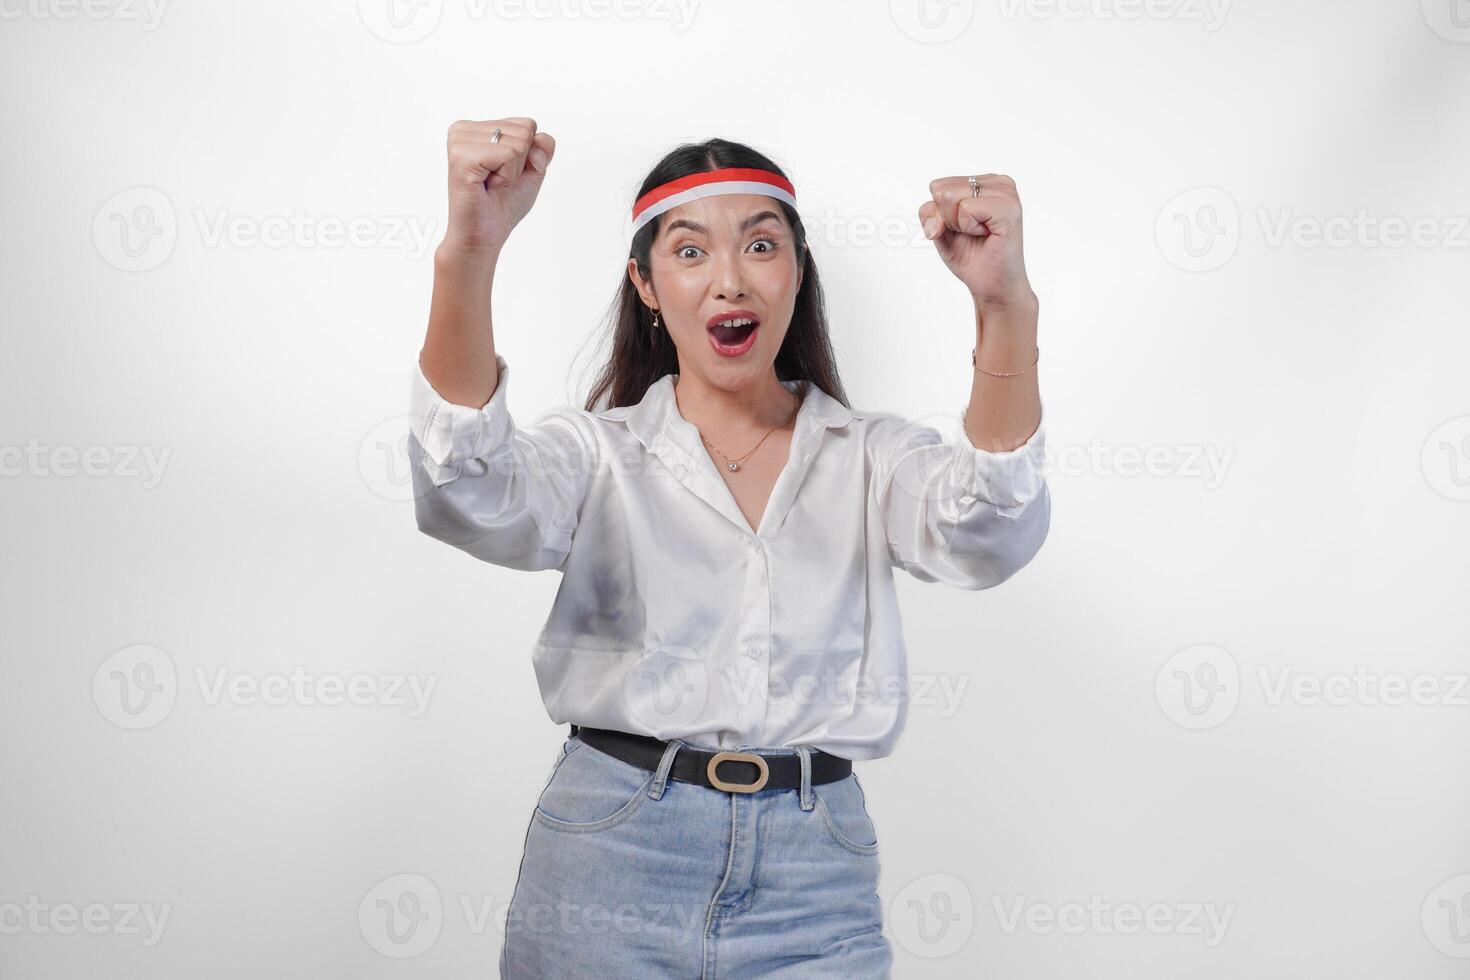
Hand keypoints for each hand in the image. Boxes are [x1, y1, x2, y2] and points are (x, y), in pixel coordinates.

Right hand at [441, 117, 555, 254]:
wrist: (485, 234)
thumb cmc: (504, 203)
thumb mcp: (532, 169)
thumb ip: (543, 147)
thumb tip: (537, 138)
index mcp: (476, 127)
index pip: (527, 124)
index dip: (527, 156)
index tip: (503, 172)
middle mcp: (463, 129)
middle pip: (525, 130)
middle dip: (520, 163)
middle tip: (497, 181)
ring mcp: (459, 141)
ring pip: (518, 143)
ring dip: (512, 172)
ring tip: (490, 184)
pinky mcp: (462, 157)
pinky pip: (508, 155)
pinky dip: (506, 177)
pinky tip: (487, 186)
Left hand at [919, 173, 1034, 313]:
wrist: (993, 286)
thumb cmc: (971, 257)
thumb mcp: (940, 230)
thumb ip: (929, 213)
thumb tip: (936, 219)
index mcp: (984, 182)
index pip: (938, 186)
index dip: (939, 215)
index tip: (962, 229)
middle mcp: (998, 182)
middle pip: (941, 190)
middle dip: (947, 219)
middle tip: (972, 234)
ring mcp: (1006, 194)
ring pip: (950, 196)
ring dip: (958, 224)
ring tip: (980, 234)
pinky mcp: (1008, 209)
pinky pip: (966, 208)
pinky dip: (968, 228)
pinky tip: (987, 235)